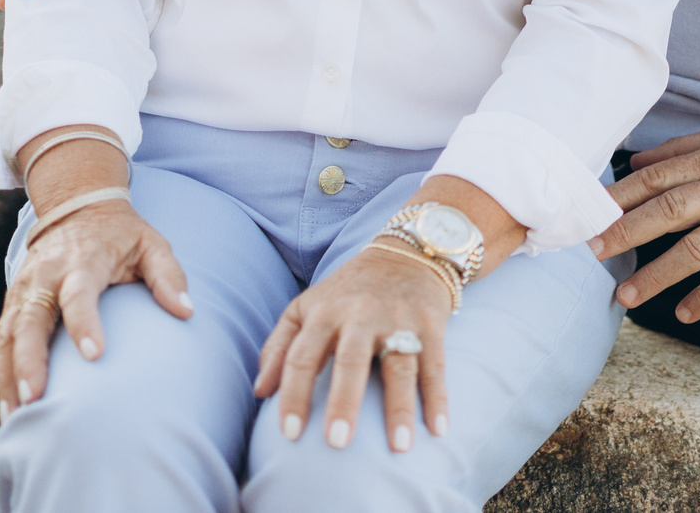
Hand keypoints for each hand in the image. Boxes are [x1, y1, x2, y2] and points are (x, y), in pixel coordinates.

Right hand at [0, 202, 190, 415]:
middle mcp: (46, 276)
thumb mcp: (151, 244)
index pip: (79, 294)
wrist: (78, 207)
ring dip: (9, 375)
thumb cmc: (123, 235)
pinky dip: (2, 373)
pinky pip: (3, 340)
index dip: (85, 323)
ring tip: (17, 415)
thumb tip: (187, 311)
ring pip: (9, 334)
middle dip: (30, 360)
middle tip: (35, 397)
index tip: (94, 355)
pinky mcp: (14, 302)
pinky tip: (10, 408)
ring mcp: (25, 289)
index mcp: (83, 261)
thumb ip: (168, 275)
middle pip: (32, 319)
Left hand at [255, 248, 453, 451]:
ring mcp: (399, 320)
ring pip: (399, 366)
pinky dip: (438, 397)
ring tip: (399, 447)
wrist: (408, 252)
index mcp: (325, 313)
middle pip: (351, 361)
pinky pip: (435, 365)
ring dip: (400, 407)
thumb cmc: (348, 291)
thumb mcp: (306, 307)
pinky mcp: (431, 324)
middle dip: (344, 401)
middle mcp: (361, 316)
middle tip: (336, 443)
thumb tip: (260, 393)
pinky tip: (439, 429)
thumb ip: (278, 346)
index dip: (294, 396)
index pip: (302, 357)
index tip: (289, 435)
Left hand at [590, 117, 699, 323]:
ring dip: (658, 274)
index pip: (658, 177)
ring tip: (627, 297)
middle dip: (627, 233)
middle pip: (669, 210)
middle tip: (593, 253)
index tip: (589, 213)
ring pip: (697, 248)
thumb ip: (685, 148)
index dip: (620, 196)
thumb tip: (636, 161)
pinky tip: (685, 313)